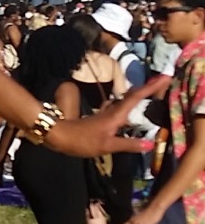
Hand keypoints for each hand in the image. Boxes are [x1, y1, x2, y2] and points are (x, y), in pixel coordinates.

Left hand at [45, 77, 163, 158]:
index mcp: (116, 115)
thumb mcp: (107, 146)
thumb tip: (150, 144)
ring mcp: (106, 113)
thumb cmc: (82, 141)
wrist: (59, 136)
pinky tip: (129, 108)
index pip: (137, 97)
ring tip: (151, 91)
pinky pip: (119, 107)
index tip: (164, 77)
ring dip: (139, 94)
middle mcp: (113, 111)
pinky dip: (128, 105)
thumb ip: (128, 145)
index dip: (151, 87)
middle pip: (133, 95)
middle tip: (163, 81)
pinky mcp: (101, 118)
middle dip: (148, 87)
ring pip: (126, 100)